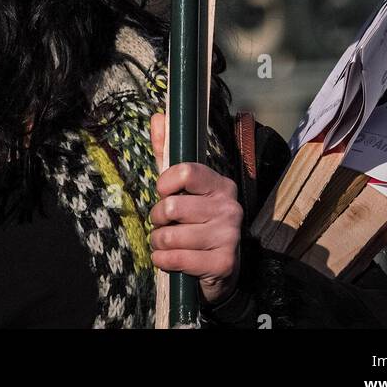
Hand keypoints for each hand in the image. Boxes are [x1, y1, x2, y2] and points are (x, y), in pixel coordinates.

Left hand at [149, 111, 241, 305]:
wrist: (219, 270)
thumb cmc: (194, 222)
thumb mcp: (181, 188)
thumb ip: (167, 152)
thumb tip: (158, 115)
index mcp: (221, 184)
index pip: (186, 171)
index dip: (164, 183)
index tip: (162, 191)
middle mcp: (230, 207)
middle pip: (172, 206)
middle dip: (157, 219)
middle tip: (162, 224)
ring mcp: (230, 235)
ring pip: (171, 236)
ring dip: (158, 242)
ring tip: (165, 243)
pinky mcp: (224, 263)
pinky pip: (177, 259)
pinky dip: (163, 260)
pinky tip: (167, 259)